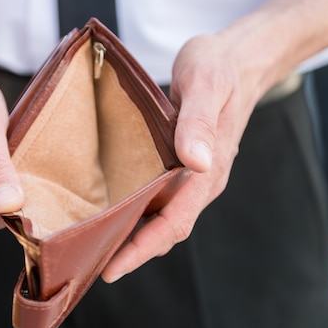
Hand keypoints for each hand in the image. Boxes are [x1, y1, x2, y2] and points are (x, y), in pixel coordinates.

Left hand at [102, 34, 267, 282]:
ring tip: (95, 245)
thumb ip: (199, 121)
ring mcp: (194, 175)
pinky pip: (160, 198)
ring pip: (163, 217)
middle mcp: (202, 180)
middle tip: (88, 263)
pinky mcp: (184, 164)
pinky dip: (138, 212)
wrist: (238, 59)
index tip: (111, 268)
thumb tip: (196, 161)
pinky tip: (113, 211)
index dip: (142, 249)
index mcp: (208, 169)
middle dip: (131, 251)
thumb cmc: (218, 67)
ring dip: (133, 236)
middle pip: (166, 229)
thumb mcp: (206, 84)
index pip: (174, 222)